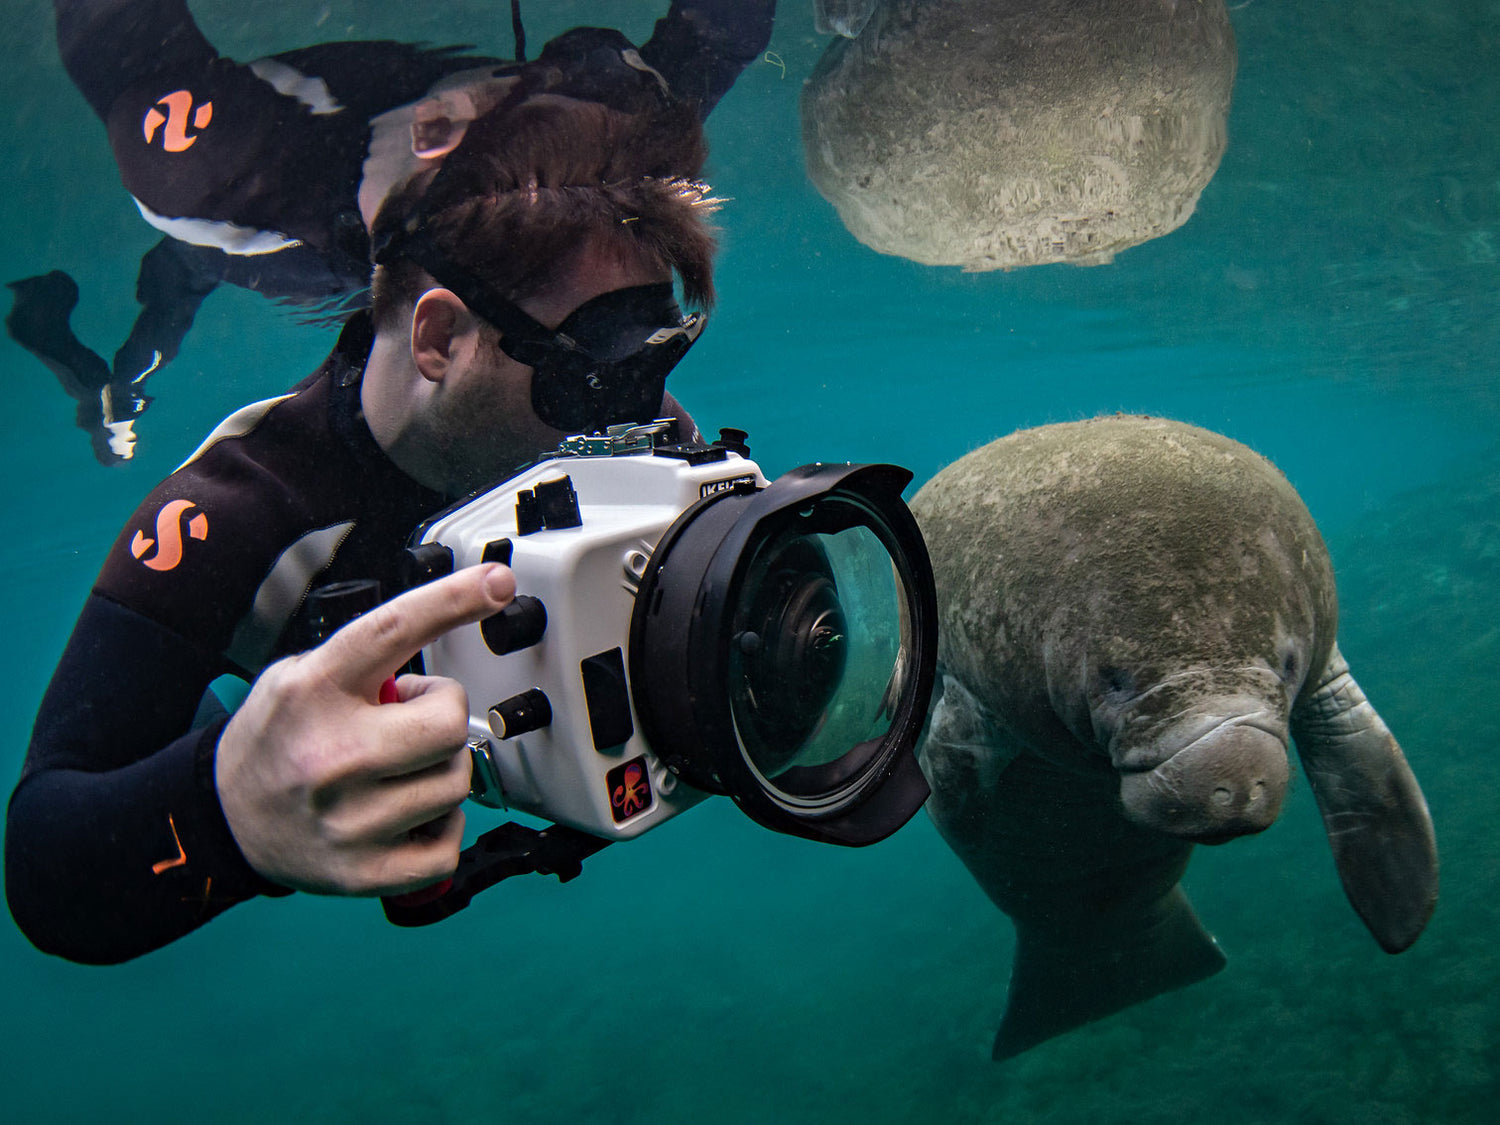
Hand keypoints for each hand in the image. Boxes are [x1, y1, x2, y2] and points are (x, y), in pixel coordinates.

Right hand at [216, 564, 515, 894]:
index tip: (497, 581)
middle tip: (415, 719)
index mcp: (314, 690)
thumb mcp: (297, 675)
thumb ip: (363, 658)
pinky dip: (441, 829)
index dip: (452, 600)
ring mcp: (348, 819)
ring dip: (441, 769)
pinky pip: (449, 846)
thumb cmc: (277, 738)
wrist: (222, 818)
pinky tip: (408, 815)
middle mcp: (331, 754)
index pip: (393, 630)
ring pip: (456, 783)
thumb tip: (444, 627)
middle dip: (445, 714)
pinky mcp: (362, 870)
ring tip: (398, 768)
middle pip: (448, 725)